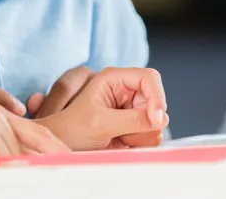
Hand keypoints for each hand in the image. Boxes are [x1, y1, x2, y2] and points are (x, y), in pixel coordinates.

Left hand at [37, 67, 167, 150]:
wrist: (64, 148)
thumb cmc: (73, 130)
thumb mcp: (101, 123)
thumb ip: (133, 119)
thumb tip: (160, 119)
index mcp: (115, 79)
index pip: (150, 78)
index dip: (157, 97)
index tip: (155, 119)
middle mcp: (127, 91)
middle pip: (156, 102)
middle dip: (145, 121)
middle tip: (124, 131)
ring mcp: (132, 109)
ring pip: (157, 121)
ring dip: (140, 134)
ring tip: (117, 136)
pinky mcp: (135, 125)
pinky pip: (152, 134)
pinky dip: (140, 142)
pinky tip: (121, 141)